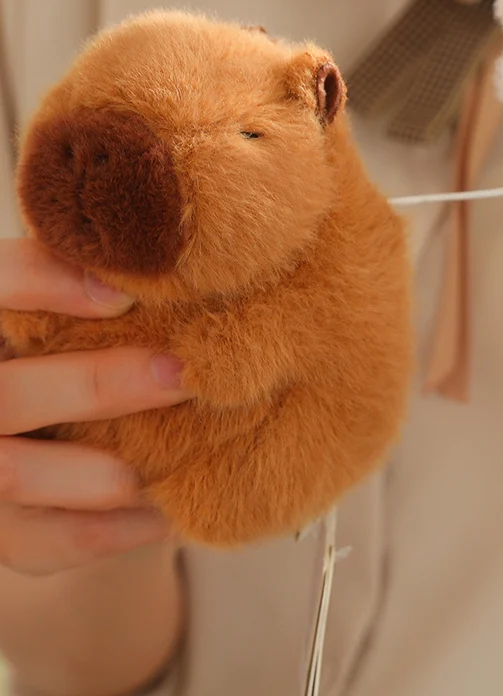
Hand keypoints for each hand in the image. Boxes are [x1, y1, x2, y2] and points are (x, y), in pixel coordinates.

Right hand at [0, 239, 190, 574]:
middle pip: (3, 392)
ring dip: (110, 466)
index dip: (45, 283)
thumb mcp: (77, 321)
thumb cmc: (78, 362)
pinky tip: (168, 508)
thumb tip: (171, 260)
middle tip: (180, 375)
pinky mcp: (3, 536)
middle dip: (97, 384)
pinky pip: (58, 539)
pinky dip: (122, 526)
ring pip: (17, 474)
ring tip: (186, 442)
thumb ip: (96, 289)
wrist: (57, 452)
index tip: (125, 296)